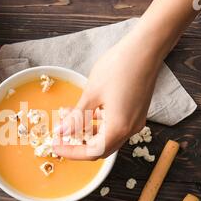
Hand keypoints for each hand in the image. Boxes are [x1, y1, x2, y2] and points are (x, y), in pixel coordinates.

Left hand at [53, 29, 163, 159]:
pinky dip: (98, 122)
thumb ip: (77, 117)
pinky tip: (84, 110)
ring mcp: (135, 121)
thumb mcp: (91, 94)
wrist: (145, 48)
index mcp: (118, 128)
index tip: (55, 145)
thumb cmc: (119, 67)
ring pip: (107, 136)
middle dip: (78, 144)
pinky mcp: (135, 112)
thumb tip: (62, 131)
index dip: (71, 152)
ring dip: (87, 131)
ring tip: (67, 117)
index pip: (92, 152)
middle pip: (101, 148)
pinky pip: (114, 125)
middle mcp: (129, 130)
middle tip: (60, 136)